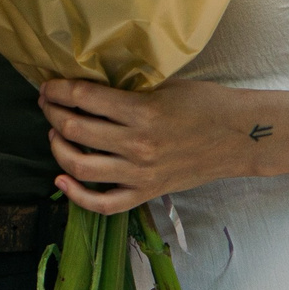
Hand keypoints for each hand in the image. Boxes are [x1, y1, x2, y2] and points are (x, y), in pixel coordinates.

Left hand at [38, 77, 253, 211]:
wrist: (240, 137)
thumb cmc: (206, 104)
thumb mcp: (165, 86)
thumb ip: (129, 91)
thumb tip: (91, 88)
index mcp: (142, 112)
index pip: (84, 98)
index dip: (59, 89)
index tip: (49, 85)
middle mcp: (137, 145)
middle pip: (75, 129)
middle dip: (52, 112)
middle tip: (48, 103)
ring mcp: (140, 173)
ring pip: (80, 166)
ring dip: (57, 147)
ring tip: (53, 133)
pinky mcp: (146, 192)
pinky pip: (103, 204)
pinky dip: (76, 196)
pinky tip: (62, 180)